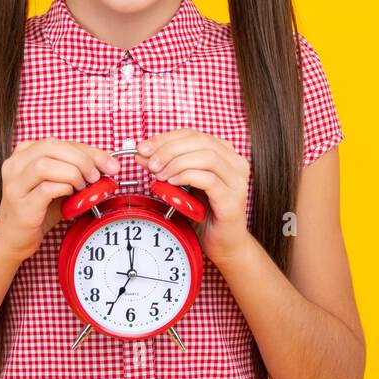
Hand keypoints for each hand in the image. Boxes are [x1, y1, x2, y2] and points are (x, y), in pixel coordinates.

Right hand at [0, 138, 119, 262]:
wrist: (13, 238)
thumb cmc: (38, 209)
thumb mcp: (60, 184)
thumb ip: (78, 170)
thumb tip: (109, 162)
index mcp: (25, 153)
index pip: (61, 142)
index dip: (90, 151)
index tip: (111, 163)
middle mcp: (15, 164)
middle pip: (51, 146)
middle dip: (82, 159)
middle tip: (96, 176)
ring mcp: (15, 185)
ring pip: (45, 165)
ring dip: (72, 174)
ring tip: (82, 187)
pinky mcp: (21, 206)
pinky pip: (45, 189)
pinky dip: (64, 189)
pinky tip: (70, 195)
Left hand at [138, 128, 252, 265]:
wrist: (223, 244)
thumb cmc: (204, 214)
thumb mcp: (181, 185)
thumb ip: (165, 167)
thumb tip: (142, 154)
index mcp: (224, 154)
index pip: (192, 134)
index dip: (166, 138)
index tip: (143, 147)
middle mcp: (235, 163)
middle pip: (200, 141)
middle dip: (169, 149)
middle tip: (149, 162)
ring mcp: (237, 181)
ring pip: (207, 156)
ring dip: (177, 162)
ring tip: (160, 175)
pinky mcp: (233, 199)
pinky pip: (209, 180)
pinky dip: (187, 177)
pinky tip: (172, 183)